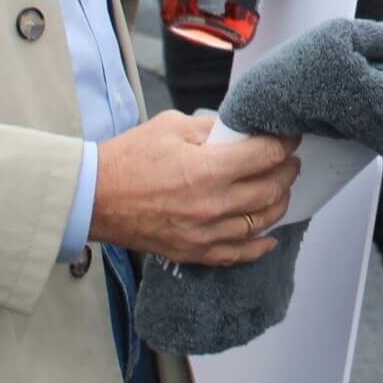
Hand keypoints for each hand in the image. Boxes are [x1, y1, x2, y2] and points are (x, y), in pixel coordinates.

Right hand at [90, 111, 302, 264]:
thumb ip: (212, 127)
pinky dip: (259, 247)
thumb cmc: (128, 159)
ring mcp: (205, 234)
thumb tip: (240, 129)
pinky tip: (269, 237)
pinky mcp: (193, 252)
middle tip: (290, 161)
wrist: (92, 198)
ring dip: (278, 204)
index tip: (290, 138)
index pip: (267, 156)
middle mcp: (213, 205)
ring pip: (261, 222)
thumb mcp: (171, 127)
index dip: (285, 143)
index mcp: (209, 170)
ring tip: (280, 189)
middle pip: (271, 190)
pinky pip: (238, 255)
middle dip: (287, 172)